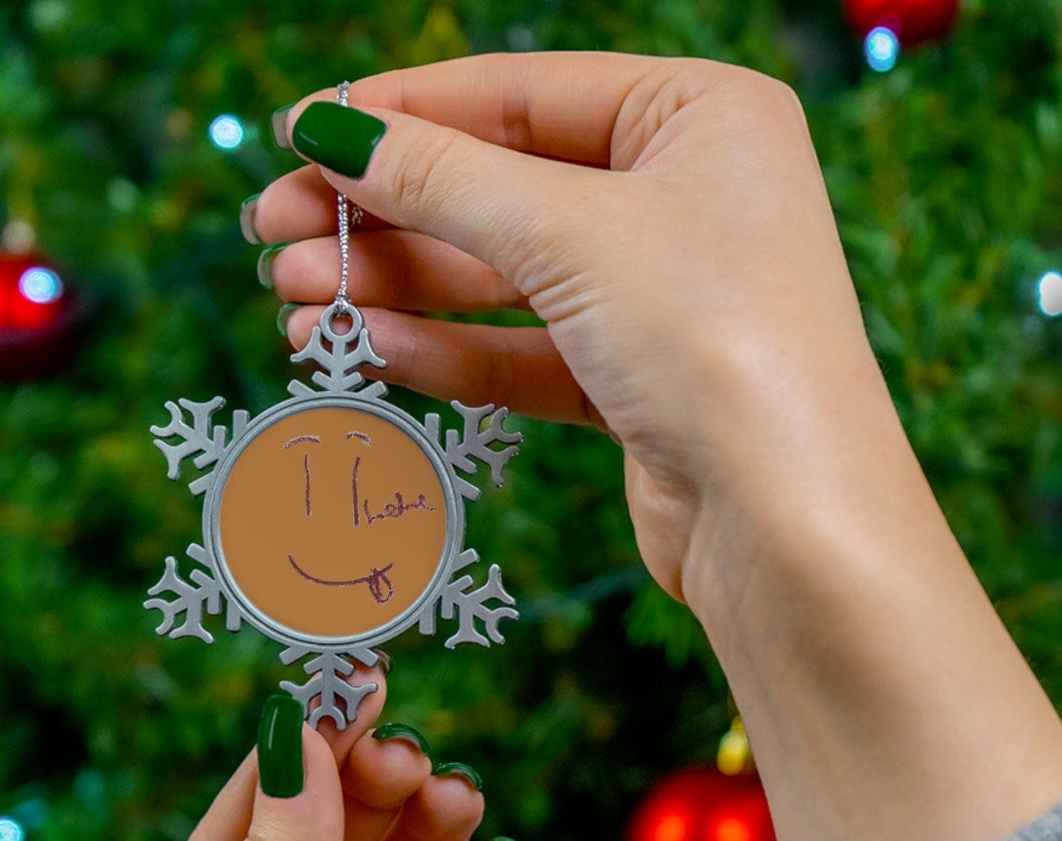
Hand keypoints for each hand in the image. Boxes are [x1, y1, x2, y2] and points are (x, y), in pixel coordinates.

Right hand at [252, 53, 894, 603]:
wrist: (788, 526)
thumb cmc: (715, 343)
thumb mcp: (569, 233)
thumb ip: (443, 179)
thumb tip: (330, 131)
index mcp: (700, 116)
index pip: (520, 94)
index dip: (400, 113)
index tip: (296, 134)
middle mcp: (686, 198)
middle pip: (501, 188)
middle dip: (384, 215)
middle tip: (272, 236)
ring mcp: (663, 297)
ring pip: (504, 279)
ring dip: (398, 289)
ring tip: (295, 303)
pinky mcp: (639, 387)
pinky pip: (525, 353)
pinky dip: (448, 352)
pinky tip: (367, 350)